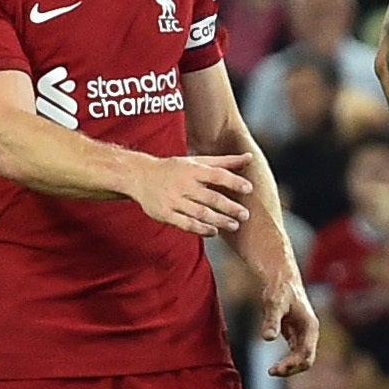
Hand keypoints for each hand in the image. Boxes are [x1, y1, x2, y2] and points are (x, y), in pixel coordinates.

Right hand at [131, 153, 252, 235]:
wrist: (139, 176)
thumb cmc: (174, 169)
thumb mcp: (197, 161)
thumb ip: (224, 162)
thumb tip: (250, 157)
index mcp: (192, 169)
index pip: (217, 175)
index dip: (234, 181)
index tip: (249, 189)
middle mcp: (183, 184)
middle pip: (211, 198)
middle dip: (230, 207)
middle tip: (245, 215)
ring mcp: (173, 200)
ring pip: (200, 213)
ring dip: (220, 221)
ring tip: (234, 225)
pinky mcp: (165, 213)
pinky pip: (186, 224)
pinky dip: (201, 229)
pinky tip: (214, 232)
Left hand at [260, 275, 319, 376]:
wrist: (282, 279)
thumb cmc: (280, 289)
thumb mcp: (274, 304)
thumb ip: (271, 321)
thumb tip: (267, 338)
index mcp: (310, 327)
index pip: (306, 353)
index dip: (292, 364)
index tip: (276, 369)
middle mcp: (310, 332)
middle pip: (307, 359)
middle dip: (292, 368)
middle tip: (271, 372)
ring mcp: (304, 334)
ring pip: (301, 358)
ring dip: (289, 367)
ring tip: (271, 371)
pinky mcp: (295, 334)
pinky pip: (295, 353)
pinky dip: (287, 361)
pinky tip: (275, 366)